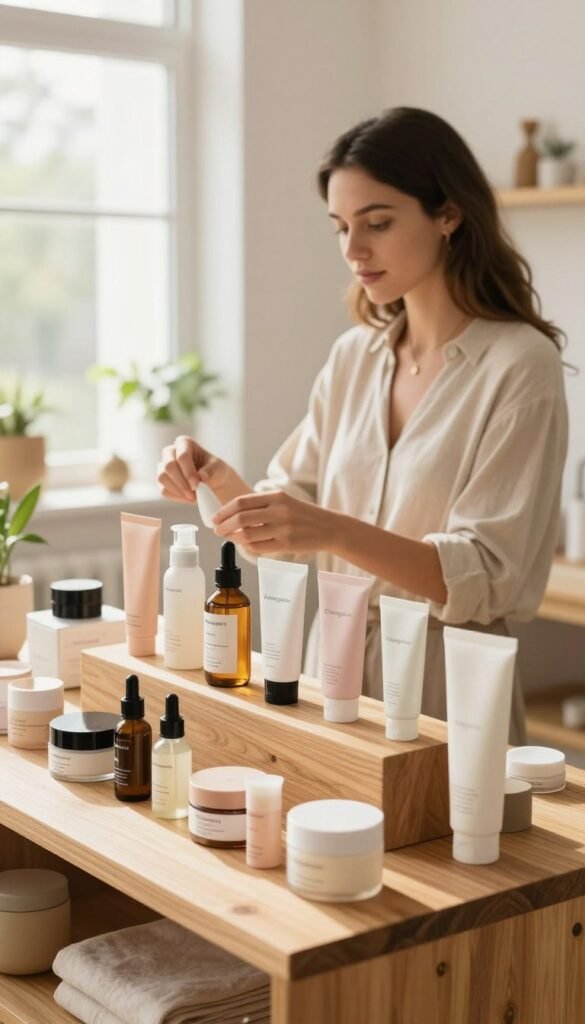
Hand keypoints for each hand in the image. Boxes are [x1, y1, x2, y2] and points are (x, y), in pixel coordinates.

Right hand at [157, 436, 227, 503]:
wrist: (212, 481)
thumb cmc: (214, 470)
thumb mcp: (218, 469)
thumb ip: (210, 471)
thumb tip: (202, 476)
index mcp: (184, 443)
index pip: (182, 456)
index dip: (188, 472)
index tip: (197, 485)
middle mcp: (170, 452)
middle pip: (168, 466)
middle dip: (181, 483)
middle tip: (194, 494)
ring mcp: (163, 466)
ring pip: (162, 478)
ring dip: (178, 491)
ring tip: (193, 497)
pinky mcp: (162, 480)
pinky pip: (163, 490)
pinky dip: (176, 496)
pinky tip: (187, 498)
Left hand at [212, 490, 333, 554]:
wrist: (329, 528)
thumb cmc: (304, 515)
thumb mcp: (285, 502)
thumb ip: (262, 505)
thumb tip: (233, 513)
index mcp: (277, 497)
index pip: (242, 502)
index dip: (224, 510)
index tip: (215, 517)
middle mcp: (279, 511)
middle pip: (241, 518)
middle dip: (223, 525)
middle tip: (217, 530)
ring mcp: (283, 528)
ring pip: (247, 534)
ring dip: (232, 537)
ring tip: (228, 538)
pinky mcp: (286, 544)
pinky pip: (258, 547)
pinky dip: (246, 547)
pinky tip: (244, 545)